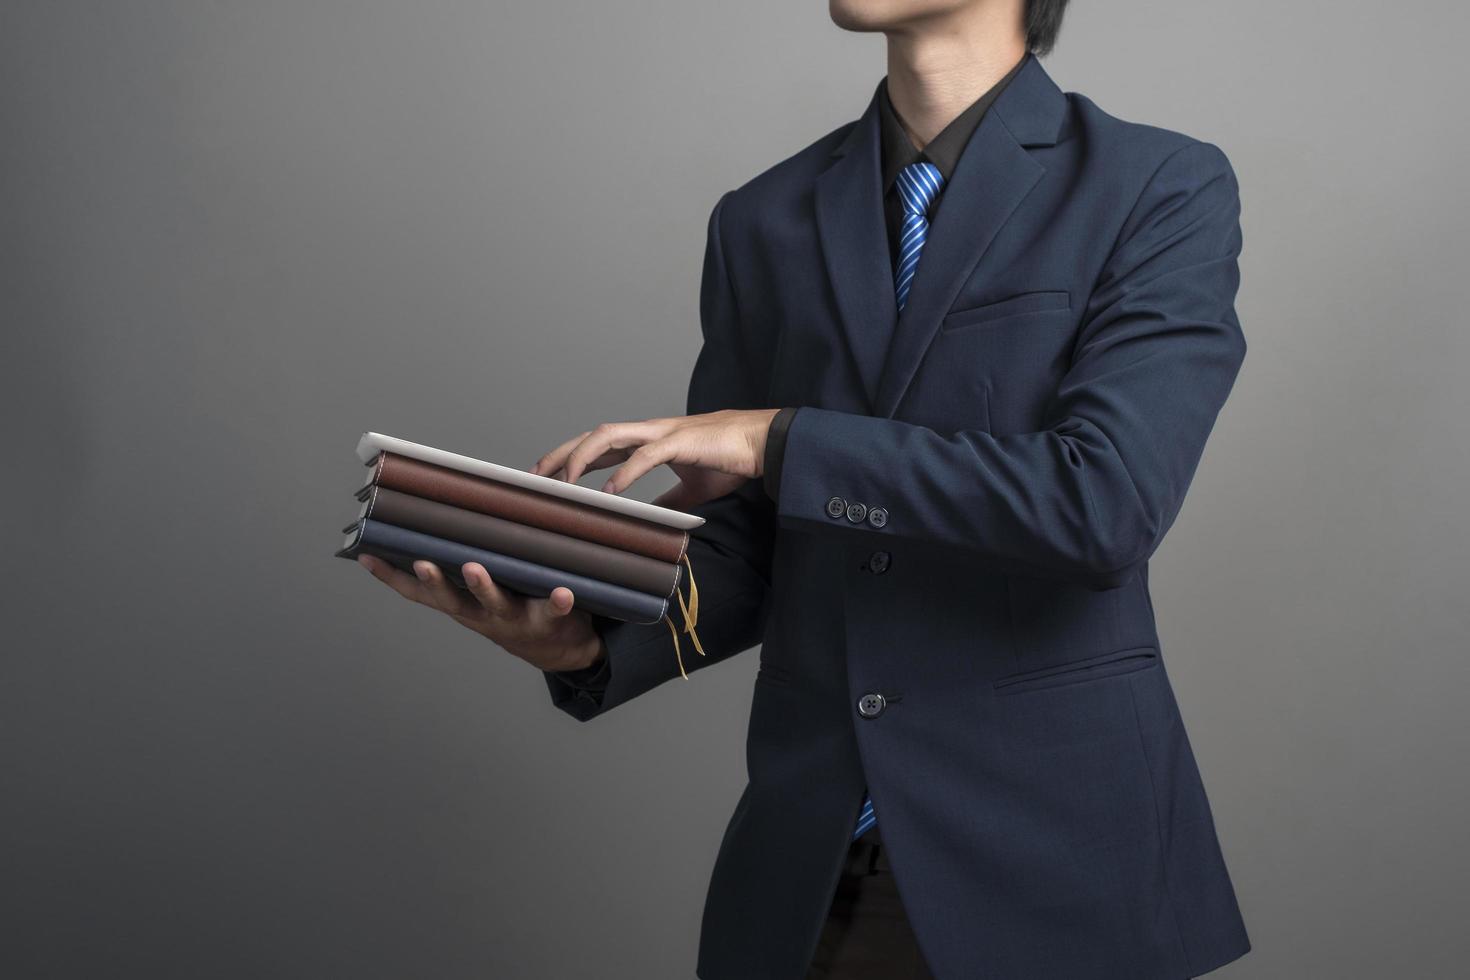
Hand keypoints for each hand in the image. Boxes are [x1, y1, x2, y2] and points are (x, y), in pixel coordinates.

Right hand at [356, 554, 606, 672]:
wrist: (559, 651)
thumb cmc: (513, 608)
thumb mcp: (481, 594)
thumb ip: (464, 561)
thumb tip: (443, 517)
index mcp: (462, 606)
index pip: (420, 593)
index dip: (392, 576)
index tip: (366, 555)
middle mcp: (482, 615)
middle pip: (453, 601)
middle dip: (437, 582)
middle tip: (423, 563)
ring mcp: (513, 619)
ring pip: (496, 603)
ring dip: (484, 587)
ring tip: (474, 569)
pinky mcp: (548, 619)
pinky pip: (552, 610)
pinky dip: (557, 602)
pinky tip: (563, 592)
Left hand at [530, 408, 780, 509]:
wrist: (763, 443)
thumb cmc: (729, 460)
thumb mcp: (691, 489)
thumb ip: (667, 502)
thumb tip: (651, 522)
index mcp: (647, 441)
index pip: (599, 448)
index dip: (570, 459)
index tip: (546, 479)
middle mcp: (648, 432)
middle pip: (592, 438)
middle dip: (561, 455)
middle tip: (534, 478)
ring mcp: (662, 434)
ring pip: (609, 436)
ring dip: (583, 458)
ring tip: (565, 483)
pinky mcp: (681, 442)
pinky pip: (646, 455)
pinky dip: (625, 473)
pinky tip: (610, 491)